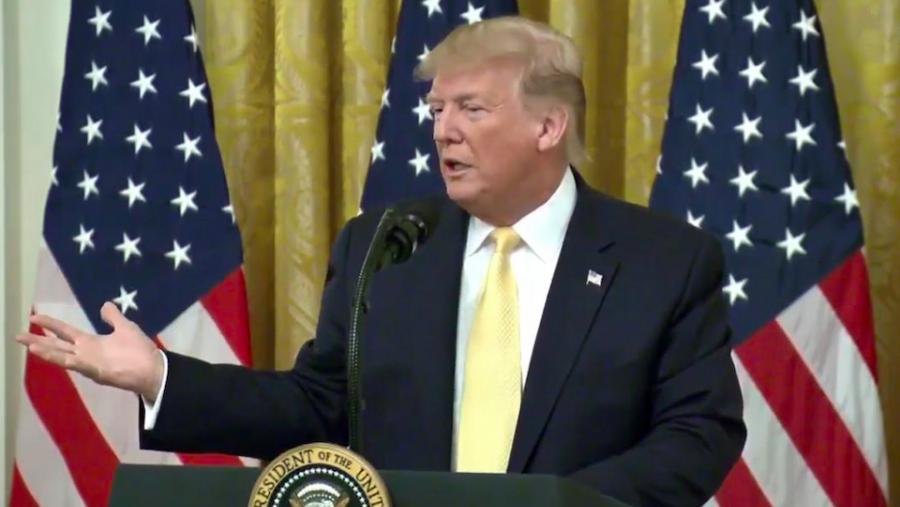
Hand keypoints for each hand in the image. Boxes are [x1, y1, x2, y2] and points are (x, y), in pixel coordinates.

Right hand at [16, 302, 164, 401]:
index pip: (66, 332)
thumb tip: (104, 305)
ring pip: (61, 355)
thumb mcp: (125, 328)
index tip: (34, 317)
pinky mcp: (93, 370)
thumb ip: (113, 317)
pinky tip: (45, 353)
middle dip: (38, 340)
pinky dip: (58, 358)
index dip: (51, 325)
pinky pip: (73, 363)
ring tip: (27, 344)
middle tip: (17, 334)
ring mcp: (88, 362)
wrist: (153, 369)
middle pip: (58, 344)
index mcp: (92, 343)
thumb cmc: (139, 350)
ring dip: (45, 350)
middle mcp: (86, 353)